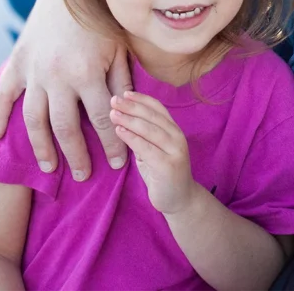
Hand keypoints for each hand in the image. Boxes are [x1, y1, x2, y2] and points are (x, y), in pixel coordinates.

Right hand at [0, 0, 133, 179]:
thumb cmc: (100, 18)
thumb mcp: (118, 46)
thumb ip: (121, 80)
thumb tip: (129, 112)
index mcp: (88, 73)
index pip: (103, 119)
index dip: (112, 143)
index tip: (119, 164)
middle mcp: (59, 77)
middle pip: (66, 128)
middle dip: (76, 155)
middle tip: (84, 175)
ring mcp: (35, 72)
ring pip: (35, 120)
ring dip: (41, 147)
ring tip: (50, 167)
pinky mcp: (18, 63)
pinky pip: (4, 96)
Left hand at [111, 92, 196, 214]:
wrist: (180, 201)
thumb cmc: (163, 174)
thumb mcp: (153, 151)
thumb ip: (144, 137)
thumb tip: (124, 119)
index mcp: (174, 130)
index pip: (158, 108)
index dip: (141, 99)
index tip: (124, 92)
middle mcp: (177, 137)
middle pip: (152, 116)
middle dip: (131, 106)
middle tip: (113, 99)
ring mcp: (175, 150)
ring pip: (149, 130)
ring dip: (129, 119)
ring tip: (112, 113)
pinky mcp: (168, 165)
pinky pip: (147, 148)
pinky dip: (132, 138)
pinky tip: (119, 131)